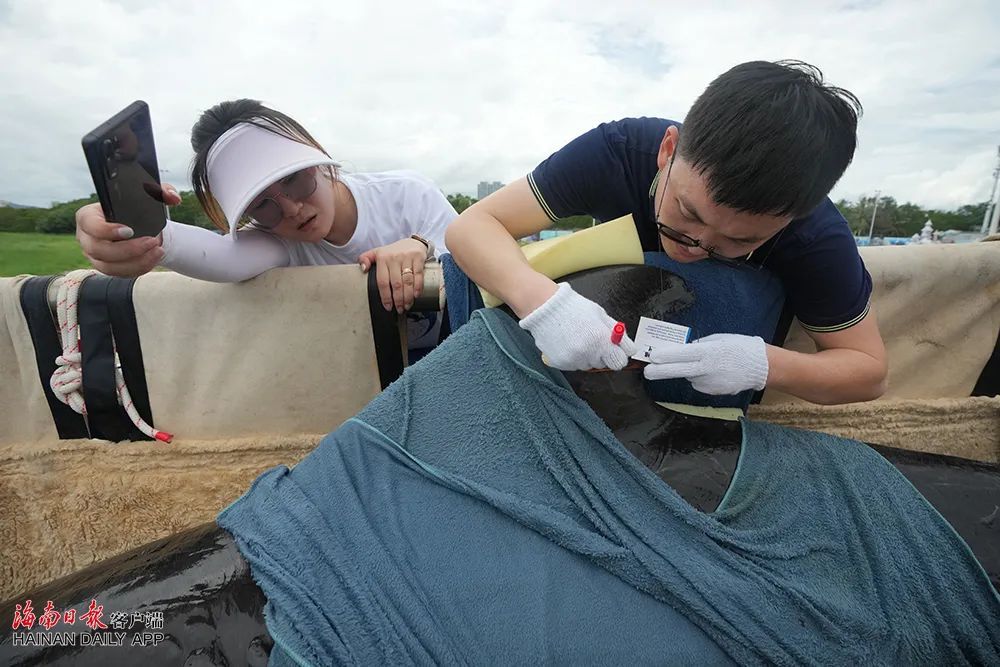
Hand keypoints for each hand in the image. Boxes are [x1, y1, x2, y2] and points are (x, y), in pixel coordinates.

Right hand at [75, 183, 180, 276]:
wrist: (136, 224)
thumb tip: (173, 197)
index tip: (130, 231)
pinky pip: (119, 274)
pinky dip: (138, 269)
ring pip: (109, 266)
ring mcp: (94, 255)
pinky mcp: (106, 267)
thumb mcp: (147, 195)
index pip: (89, 224)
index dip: (107, 230)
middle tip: (152, 242)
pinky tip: (153, 259)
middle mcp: (86, 237)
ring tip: (157, 252)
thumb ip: (160, 191)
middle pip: (99, 250)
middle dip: (128, 249)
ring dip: (136, 262)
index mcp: (87, 216)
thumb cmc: (133, 208)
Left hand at [358, 237, 427, 311]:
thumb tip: (362, 269)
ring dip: (407, 296)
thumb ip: (365, 259)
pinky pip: (418, 275)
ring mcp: (407, 258)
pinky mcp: (418, 258)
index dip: (385, 296)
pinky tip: (416, 296)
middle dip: (398, 299)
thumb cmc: (394, 252)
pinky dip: (418, 287)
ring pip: (407, 281)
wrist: (413, 242)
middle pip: (396, 283)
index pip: (382, 281)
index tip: (388, 306)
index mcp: (382, 258)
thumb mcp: (377, 252)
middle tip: (399, 309)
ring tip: (406, 306)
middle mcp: (394, 258)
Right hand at [518, 283, 636, 370]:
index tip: (614, 350)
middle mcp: (588, 353)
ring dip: (587, 356)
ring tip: (577, 338)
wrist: (544, 307)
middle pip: (604, 364)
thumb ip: (616, 333)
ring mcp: (573, 360)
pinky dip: (572, 357)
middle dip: (602, 354)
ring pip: (588, 365)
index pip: (620, 362)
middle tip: (592, 339)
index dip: (618, 354)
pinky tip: (567, 343)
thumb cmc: (574, 308)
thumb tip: (628, 348)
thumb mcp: (601, 315)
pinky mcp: (560, 364)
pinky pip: (573, 365)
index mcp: (601, 340)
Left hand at [642, 333, 768, 394]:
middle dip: (660, 372)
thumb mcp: (718, 339)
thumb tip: (681, 352)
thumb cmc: (739, 347)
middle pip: (679, 371)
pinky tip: (715, 372)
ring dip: (691, 370)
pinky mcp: (713, 392)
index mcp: (709, 352)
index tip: (652, 357)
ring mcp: (710, 383)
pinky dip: (701, 377)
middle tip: (647, 372)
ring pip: (690, 376)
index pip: (682, 355)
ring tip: (709, 364)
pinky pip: (699, 383)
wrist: (761, 366)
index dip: (666, 357)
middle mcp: (707, 369)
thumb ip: (699, 346)